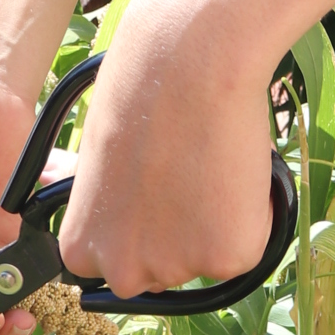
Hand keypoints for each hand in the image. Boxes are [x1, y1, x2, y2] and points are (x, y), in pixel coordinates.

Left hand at [55, 0, 277, 298]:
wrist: (187, 60)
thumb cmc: (140, 89)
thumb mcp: (101, 159)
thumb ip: (113, 203)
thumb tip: (132, 212)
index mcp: (81, 248)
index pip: (114, 269)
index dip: (141, 232)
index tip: (154, 200)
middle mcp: (123, 272)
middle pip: (161, 273)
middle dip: (178, 237)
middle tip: (188, 176)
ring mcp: (175, 269)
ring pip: (207, 258)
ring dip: (215, 224)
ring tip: (208, 159)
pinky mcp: (227, 259)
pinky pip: (248, 244)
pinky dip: (252, 213)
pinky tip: (234, 165)